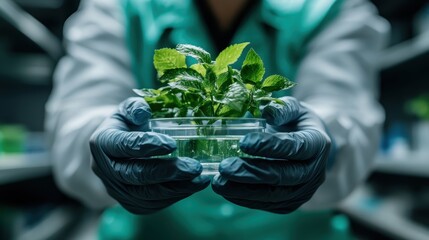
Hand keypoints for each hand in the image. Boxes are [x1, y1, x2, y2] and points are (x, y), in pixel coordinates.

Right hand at [90, 97, 209, 213]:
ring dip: (176, 188)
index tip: (172, 144)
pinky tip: (193, 186)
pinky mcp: (130, 203)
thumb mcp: (127, 110)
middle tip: (194, 167)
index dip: (147, 145)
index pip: (124, 146)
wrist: (116, 150)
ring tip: (200, 179)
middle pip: (136, 175)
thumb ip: (134, 107)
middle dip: (168, 172)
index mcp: (103, 142)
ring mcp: (117, 190)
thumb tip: (144, 112)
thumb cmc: (127, 125)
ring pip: (146, 194)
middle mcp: (105, 169)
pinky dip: (175, 196)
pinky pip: (153, 204)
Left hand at [212, 96, 331, 213]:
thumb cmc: (296, 123)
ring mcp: (303, 191)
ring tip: (218, 182)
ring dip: (242, 190)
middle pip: (282, 176)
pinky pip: (266, 204)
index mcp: (317, 143)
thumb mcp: (295, 108)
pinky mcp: (290, 204)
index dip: (270, 146)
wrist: (307, 147)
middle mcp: (315, 172)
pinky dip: (244, 198)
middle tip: (224, 167)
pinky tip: (225, 189)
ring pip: (273, 195)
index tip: (243, 142)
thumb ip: (283, 108)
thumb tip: (267, 112)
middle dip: (251, 173)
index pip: (295, 147)